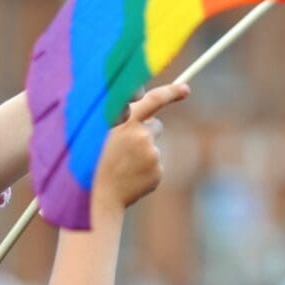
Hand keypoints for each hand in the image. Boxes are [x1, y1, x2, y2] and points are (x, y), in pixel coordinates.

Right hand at [92, 83, 186, 212]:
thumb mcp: (104, 134)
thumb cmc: (99, 161)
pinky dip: (146, 169)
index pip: (153, 100)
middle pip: (156, 125)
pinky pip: (156, 164)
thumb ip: (122, 118)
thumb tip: (142, 109)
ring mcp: (151, 153)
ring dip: (144, 153)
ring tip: (125, 165)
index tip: (185, 89)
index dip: (170, 93)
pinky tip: (132, 176)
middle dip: (148, 132)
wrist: (102, 195)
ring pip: (154, 147)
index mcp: (124, 121)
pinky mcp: (158, 170)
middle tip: (131, 146)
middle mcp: (140, 134)